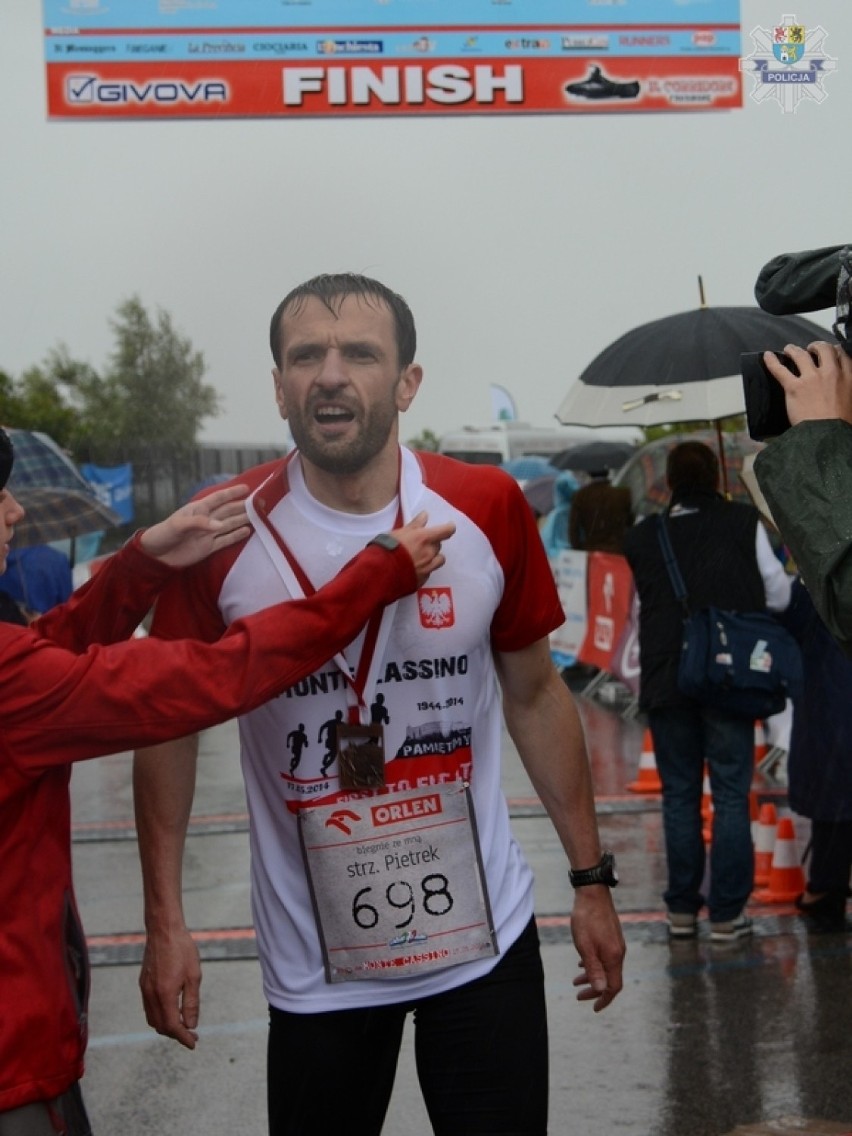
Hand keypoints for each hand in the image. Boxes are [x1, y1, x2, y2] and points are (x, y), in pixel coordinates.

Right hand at [139, 926, 202, 1049]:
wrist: (164, 930)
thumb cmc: (182, 950)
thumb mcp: (193, 976)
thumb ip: (192, 1003)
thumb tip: (191, 1025)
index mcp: (165, 994)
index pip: (172, 1026)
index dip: (183, 1038)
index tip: (193, 1043)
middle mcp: (151, 995)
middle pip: (160, 1026)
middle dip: (176, 1034)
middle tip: (192, 1035)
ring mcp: (145, 989)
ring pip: (152, 1019)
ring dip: (166, 1026)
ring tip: (183, 1025)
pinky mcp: (143, 983)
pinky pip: (149, 1008)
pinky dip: (159, 1016)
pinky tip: (171, 1011)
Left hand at [140, 484, 251, 567]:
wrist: (156, 555)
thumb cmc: (164, 534)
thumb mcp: (178, 525)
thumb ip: (200, 523)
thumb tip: (220, 525)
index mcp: (198, 510)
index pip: (218, 499)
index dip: (231, 493)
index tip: (246, 488)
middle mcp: (206, 520)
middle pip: (228, 511)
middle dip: (243, 506)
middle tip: (260, 502)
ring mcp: (208, 534)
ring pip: (229, 524)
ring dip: (243, 519)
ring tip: (259, 516)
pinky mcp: (208, 547)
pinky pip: (225, 540)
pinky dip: (236, 536)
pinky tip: (247, 531)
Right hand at [391, 512, 455, 585]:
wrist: (381, 572)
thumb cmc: (388, 548)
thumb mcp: (400, 532)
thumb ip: (415, 524)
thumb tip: (425, 515)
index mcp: (425, 539)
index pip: (447, 531)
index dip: (449, 528)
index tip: (448, 527)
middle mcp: (430, 553)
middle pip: (438, 545)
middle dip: (432, 543)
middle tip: (420, 543)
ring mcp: (428, 568)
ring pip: (438, 560)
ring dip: (433, 557)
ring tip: (421, 557)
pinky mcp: (422, 580)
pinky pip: (429, 572)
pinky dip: (424, 569)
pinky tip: (413, 568)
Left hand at [569, 888, 625, 1012]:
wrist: (592, 893)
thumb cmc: (586, 919)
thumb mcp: (585, 946)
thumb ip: (593, 969)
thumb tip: (601, 990)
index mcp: (614, 957)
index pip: (614, 986)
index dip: (604, 999)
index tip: (594, 1008)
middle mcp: (618, 952)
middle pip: (610, 978)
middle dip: (595, 990)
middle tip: (578, 996)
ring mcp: (616, 943)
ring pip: (606, 967)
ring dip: (592, 976)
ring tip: (575, 981)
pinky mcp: (611, 936)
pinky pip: (604, 956)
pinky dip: (594, 964)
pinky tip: (582, 963)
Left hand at [764, 341, 851, 425]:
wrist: (827, 435)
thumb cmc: (841, 425)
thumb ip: (847, 390)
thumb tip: (843, 391)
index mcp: (848, 377)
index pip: (842, 354)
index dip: (835, 351)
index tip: (831, 353)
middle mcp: (830, 373)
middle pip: (823, 349)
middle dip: (816, 346)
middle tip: (810, 349)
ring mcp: (811, 378)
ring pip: (801, 355)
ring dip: (794, 350)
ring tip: (789, 349)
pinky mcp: (794, 387)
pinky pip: (780, 370)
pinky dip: (771, 361)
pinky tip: (767, 356)